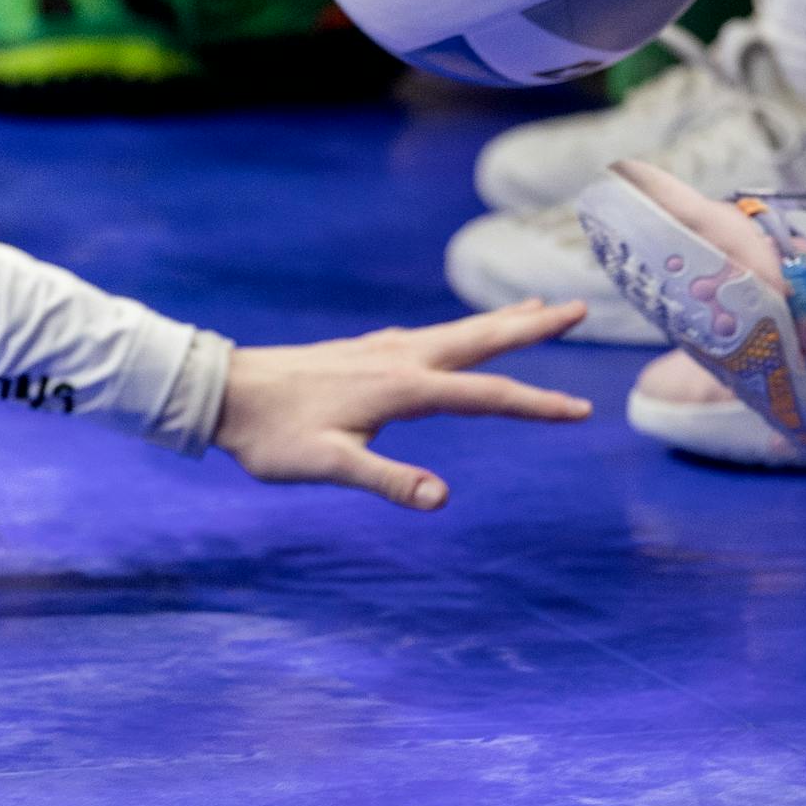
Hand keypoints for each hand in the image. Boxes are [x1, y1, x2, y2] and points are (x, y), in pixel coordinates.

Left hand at [212, 299, 590, 510]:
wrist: (222, 393)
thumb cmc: (271, 436)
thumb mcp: (328, 466)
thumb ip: (386, 480)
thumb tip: (441, 497)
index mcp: (401, 387)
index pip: (485, 396)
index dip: (536, 405)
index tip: (582, 410)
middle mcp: (398, 358)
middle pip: (479, 340)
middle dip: (532, 327)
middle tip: (580, 307)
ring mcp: (380, 350)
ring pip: (454, 332)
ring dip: (499, 321)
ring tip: (535, 307)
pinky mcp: (361, 351)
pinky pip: (426, 335)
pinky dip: (457, 331)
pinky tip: (451, 336)